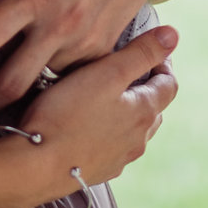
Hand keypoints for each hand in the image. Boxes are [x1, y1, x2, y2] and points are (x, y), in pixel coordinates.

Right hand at [21, 26, 180, 192]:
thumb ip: (140, 53)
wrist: (34, 167)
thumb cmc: (66, 115)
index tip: (148, 52)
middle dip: (144, 89)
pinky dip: (108, 134)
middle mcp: (138, 139)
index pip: (169, 84)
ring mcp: (119, 159)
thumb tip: (172, 36)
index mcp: (145, 112)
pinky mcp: (98, 172)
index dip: (162, 64)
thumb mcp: (106, 73)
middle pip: (153, 109)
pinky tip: (87, 127)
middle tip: (124, 71)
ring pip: (133, 130)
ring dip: (126, 113)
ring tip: (104, 98)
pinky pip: (113, 148)